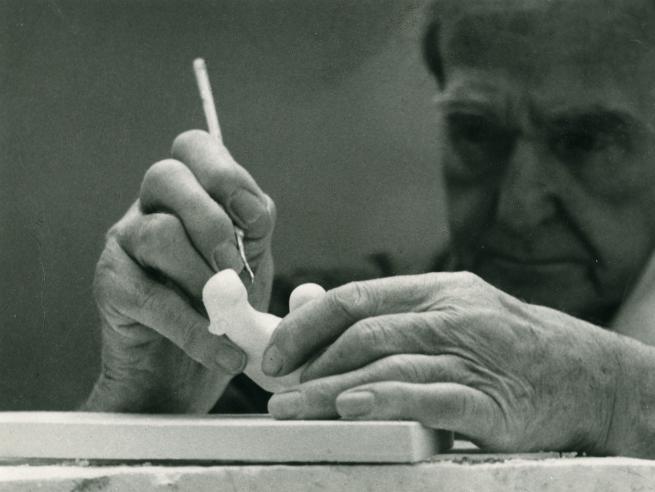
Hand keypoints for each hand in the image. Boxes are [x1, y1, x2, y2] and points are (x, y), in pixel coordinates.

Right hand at [84, 130, 275, 411]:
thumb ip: (254, 229)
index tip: (254, 220)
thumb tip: (254, 210)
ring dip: (203, 277)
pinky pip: (149, 296)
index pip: (195, 148)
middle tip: (233, 267)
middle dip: (211, 220)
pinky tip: (222, 352)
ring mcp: (124, 242)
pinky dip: (194, 328)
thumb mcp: (250, 262)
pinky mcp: (111, 285)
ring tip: (227, 314)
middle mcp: (151, 207)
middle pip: (166, 176)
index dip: (226, 174)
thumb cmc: (223, 309)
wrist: (185, 373)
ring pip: (159, 233)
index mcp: (190, 192)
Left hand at [262, 272, 637, 453]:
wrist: (584, 376)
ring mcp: (473, 355)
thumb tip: (311, 307)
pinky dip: (384, 401)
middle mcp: (452, 315)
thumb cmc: (505, 346)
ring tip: (295, 407)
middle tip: (278, 388)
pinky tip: (350, 408)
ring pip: (389, 364)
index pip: (357, 298)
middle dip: (311, 360)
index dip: (308, 324)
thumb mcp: (451, 314)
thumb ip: (387, 315)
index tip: (275, 351)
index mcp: (438, 291)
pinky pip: (429, 396)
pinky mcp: (491, 399)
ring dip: (332, 387)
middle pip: (366, 333)